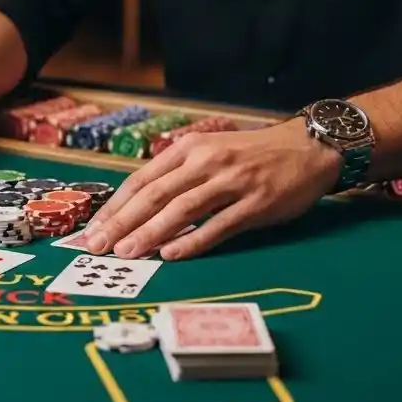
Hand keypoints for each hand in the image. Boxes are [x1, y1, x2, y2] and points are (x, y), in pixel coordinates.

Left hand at [83, 122, 342, 260]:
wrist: (308, 147)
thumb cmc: (253, 154)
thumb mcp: (211, 151)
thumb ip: (180, 174)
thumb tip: (140, 207)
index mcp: (190, 149)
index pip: (142, 179)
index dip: (116, 206)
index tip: (93, 229)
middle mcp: (207, 162)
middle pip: (155, 195)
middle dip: (122, 223)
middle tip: (97, 246)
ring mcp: (232, 182)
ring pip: (181, 210)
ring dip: (150, 233)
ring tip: (127, 253)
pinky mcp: (256, 204)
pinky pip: (218, 226)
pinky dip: (193, 241)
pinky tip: (171, 254)